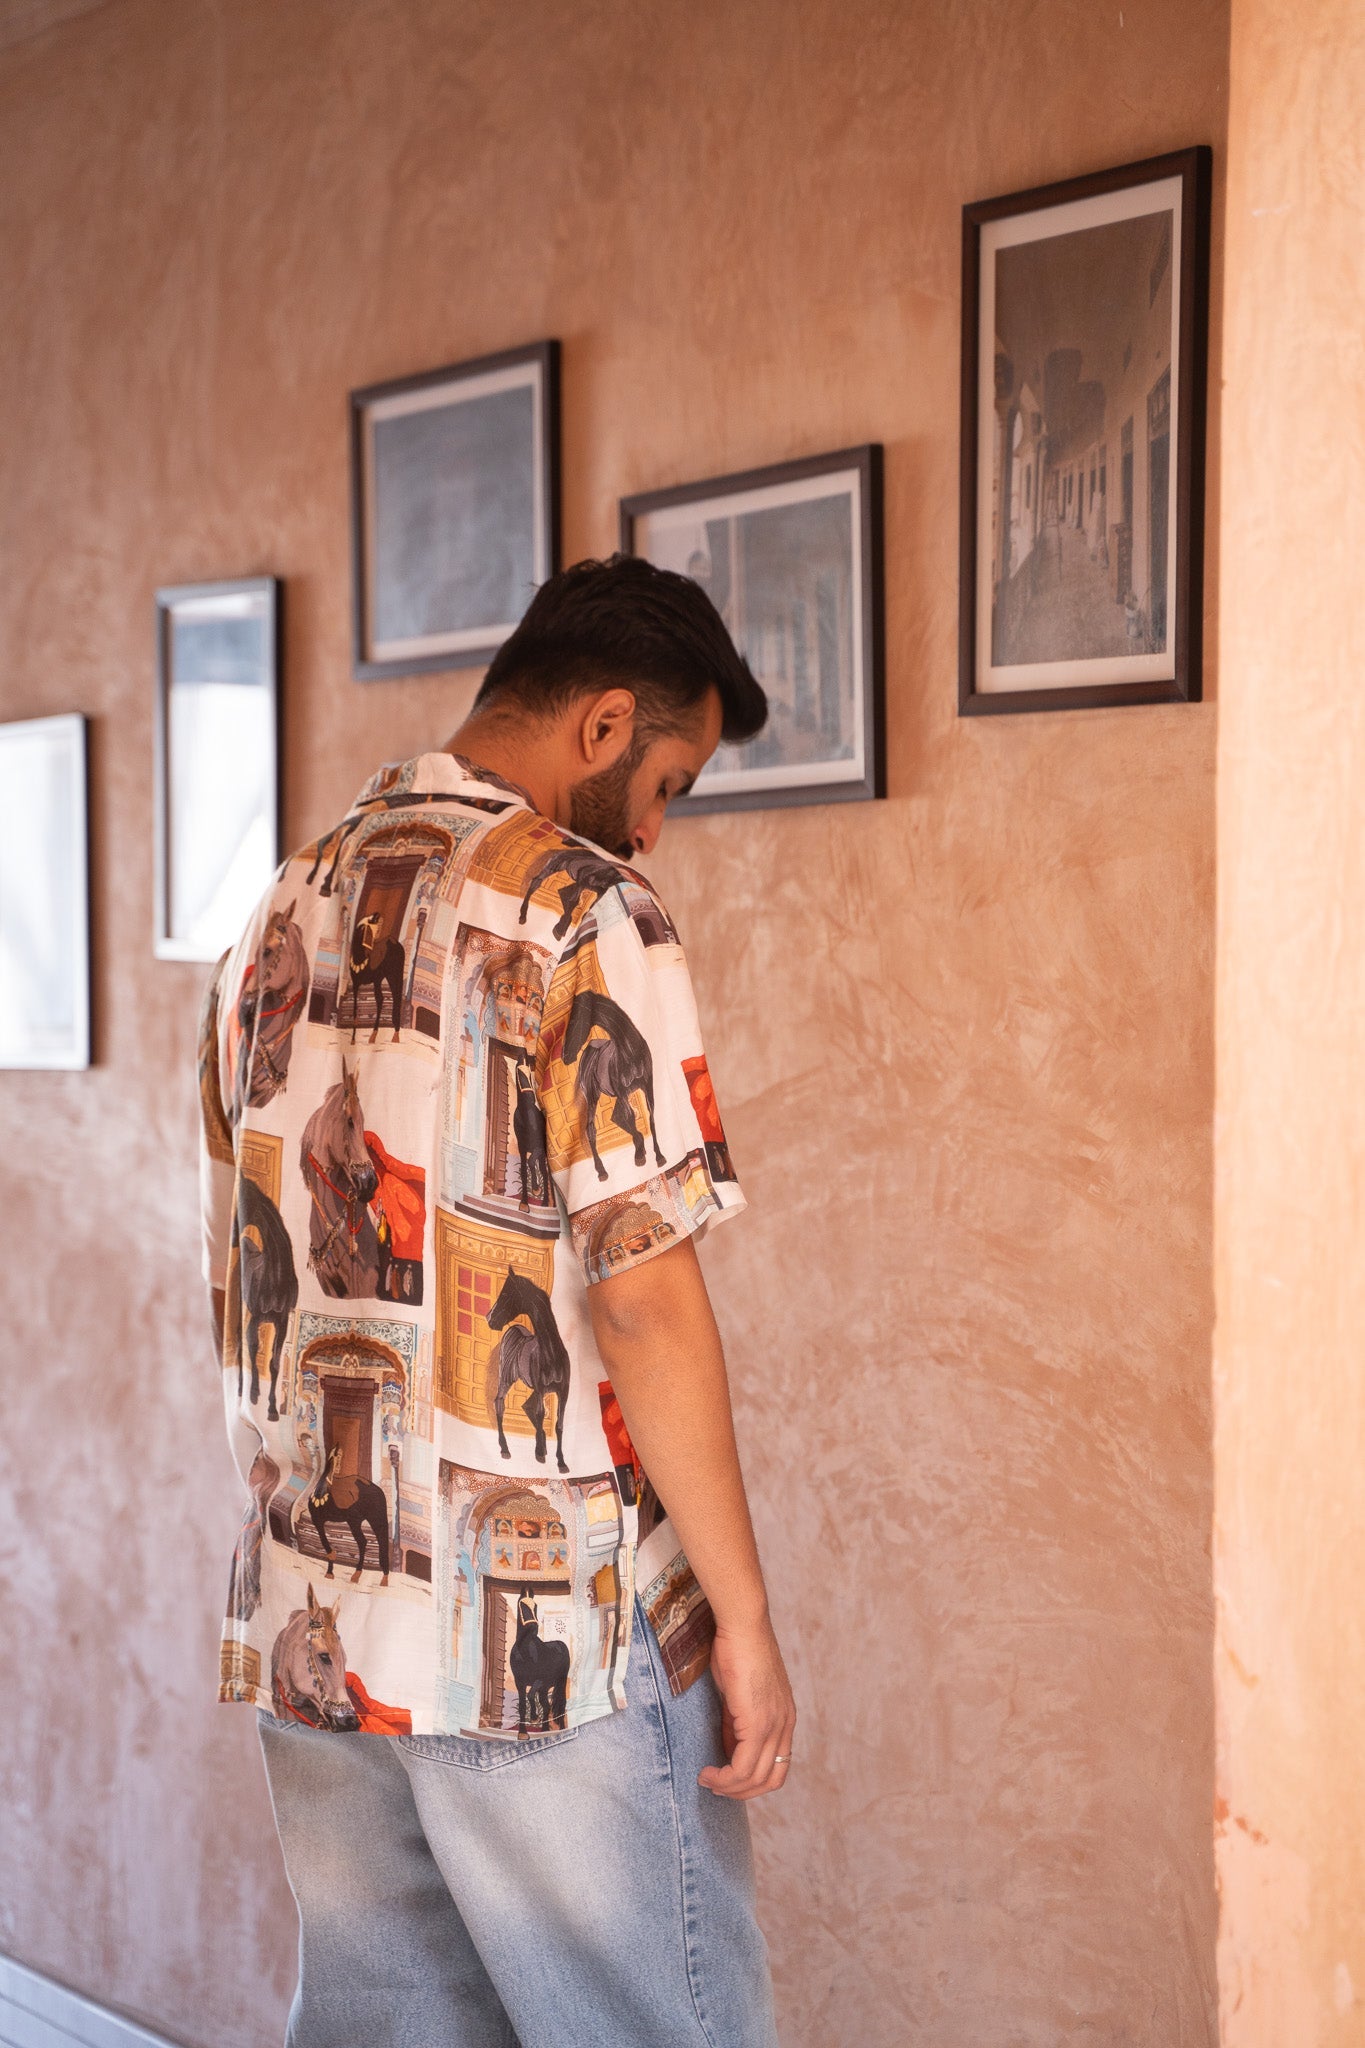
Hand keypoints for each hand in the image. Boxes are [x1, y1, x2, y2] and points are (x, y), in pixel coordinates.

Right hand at [697, 1614, 796, 1801]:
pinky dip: (725, 1777)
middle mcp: (785, 1725)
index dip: (753, 1781)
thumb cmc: (738, 1650)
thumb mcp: (740, 1694)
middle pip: (770, 1780)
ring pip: (755, 1778)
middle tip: (716, 1786)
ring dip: (729, 1788)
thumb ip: (737, 1723)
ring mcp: (774, 1725)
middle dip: (741, 1792)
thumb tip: (728, 1749)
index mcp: (785, 1718)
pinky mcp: (757, 1722)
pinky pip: (743, 1766)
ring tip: (707, 1780)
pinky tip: (709, 1773)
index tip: (728, 1779)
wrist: (743, 1625)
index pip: (778, 1767)